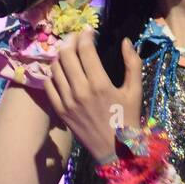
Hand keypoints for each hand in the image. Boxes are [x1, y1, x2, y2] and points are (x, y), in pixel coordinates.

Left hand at [42, 27, 144, 163]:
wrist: (115, 151)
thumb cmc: (127, 119)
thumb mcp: (135, 91)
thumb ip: (133, 63)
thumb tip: (126, 41)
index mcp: (100, 84)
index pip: (85, 50)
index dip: (86, 35)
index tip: (90, 32)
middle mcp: (80, 91)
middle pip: (66, 54)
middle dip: (71, 40)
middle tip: (77, 38)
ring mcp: (67, 101)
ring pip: (55, 67)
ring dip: (61, 55)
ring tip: (69, 52)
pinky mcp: (59, 111)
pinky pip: (49, 85)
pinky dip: (53, 73)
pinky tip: (62, 71)